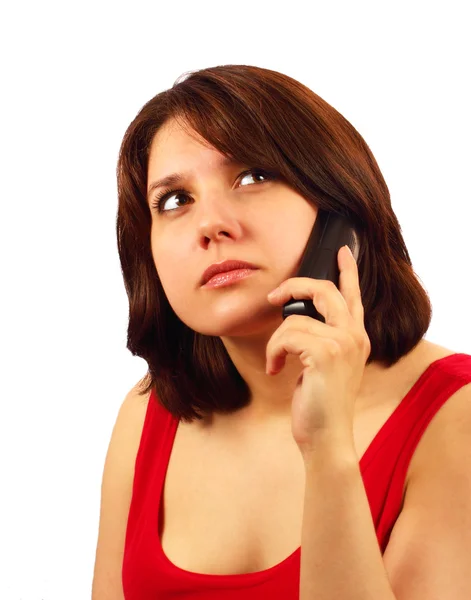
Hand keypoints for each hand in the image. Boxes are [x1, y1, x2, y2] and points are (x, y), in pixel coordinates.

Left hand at [265, 245, 370, 458]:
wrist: (327, 437)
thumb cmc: (321, 404)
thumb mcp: (325, 367)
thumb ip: (321, 339)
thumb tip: (296, 318)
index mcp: (356, 337)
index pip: (353, 295)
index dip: (347, 270)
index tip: (341, 251)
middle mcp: (355, 336)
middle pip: (323, 290)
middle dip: (294, 286)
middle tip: (273, 296)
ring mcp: (343, 342)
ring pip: (294, 319)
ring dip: (276, 342)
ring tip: (277, 363)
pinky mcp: (326, 353)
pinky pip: (286, 336)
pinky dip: (273, 352)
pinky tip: (275, 369)